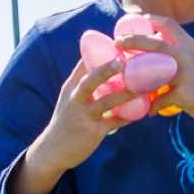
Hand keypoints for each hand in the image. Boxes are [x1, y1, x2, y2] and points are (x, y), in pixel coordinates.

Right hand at [21, 57, 136, 185]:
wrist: (52, 150)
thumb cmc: (66, 121)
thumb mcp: (70, 98)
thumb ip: (85, 84)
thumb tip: (106, 68)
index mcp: (71, 87)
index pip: (82, 65)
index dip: (98, 52)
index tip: (116, 43)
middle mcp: (75, 99)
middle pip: (89, 81)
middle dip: (105, 70)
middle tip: (123, 61)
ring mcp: (83, 116)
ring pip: (105, 102)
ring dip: (124, 95)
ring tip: (141, 89)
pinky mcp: (92, 132)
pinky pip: (114, 123)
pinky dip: (128, 117)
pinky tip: (141, 113)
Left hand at [116, 16, 193, 147]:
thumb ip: (183, 56)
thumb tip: (160, 55)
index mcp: (190, 46)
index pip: (169, 24)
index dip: (150, 20)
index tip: (133, 20)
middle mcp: (188, 56)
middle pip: (155, 44)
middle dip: (133, 41)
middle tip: (117, 43)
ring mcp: (186, 75)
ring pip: (153, 73)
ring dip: (135, 78)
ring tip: (125, 82)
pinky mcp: (185, 94)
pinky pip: (161, 100)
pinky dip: (153, 106)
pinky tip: (149, 111)